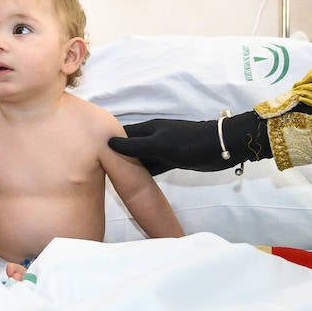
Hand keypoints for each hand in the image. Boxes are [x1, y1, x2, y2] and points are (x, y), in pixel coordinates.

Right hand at [109, 112, 270, 174]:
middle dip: (115, 154)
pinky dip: (144, 172)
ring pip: (141, 157)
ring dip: (129, 165)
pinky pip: (153, 165)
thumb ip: (135, 147)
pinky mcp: (173, 160)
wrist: (222, 147)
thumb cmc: (190, 144)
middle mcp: (153, 137)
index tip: (89, 148)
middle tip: (97, 166)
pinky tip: (134, 180)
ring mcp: (163, 149)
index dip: (107, 140)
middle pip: (130, 146)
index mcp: (149, 129)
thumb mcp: (161, 146)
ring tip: (111, 175)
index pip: (122, 133)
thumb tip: (108, 143)